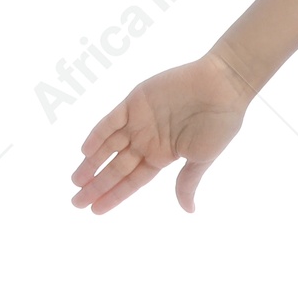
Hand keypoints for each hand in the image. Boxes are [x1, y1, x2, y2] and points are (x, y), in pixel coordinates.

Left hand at [69, 51, 250, 215]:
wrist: (222, 87)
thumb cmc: (220, 124)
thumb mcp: (202, 159)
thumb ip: (187, 182)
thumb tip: (187, 210)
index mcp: (163, 155)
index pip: (133, 181)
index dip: (114, 195)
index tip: (96, 210)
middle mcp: (147, 140)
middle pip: (116, 167)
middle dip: (97, 185)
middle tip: (76, 202)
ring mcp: (139, 122)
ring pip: (108, 146)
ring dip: (91, 163)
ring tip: (75, 181)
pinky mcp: (135, 102)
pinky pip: (111, 121)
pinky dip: (98, 135)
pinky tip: (85, 151)